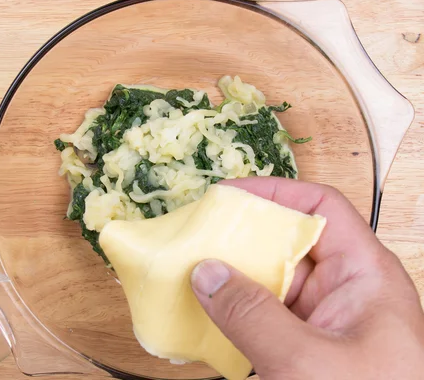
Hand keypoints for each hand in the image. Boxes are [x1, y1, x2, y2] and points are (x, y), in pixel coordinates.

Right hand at [191, 177, 423, 378]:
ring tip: (191, 271)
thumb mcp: (308, 363)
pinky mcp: (304, 349)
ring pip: (272, 280)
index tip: (227, 196)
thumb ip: (253, 316)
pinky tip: (206, 315)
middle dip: (243, 235)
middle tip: (197, 234)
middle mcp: (345, 292)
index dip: (275, 192)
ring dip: (232, 275)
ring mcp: (323, 322)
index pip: (321, 208)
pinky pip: (264, 316)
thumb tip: (206, 273)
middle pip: (289, 241)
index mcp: (365, 276)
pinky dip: (234, 312)